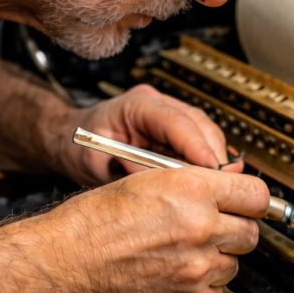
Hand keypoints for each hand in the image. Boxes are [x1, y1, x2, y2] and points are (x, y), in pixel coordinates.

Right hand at [18, 167, 267, 292]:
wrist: (67, 264)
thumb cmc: (94, 222)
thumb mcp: (148, 180)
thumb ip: (194, 184)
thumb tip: (225, 190)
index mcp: (192, 191)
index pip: (257, 195)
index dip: (251, 200)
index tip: (246, 204)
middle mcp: (201, 228)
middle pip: (251, 232)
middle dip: (235, 229)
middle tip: (213, 227)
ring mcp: (197, 267)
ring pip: (235, 264)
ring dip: (218, 258)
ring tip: (186, 251)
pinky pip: (218, 292)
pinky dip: (205, 285)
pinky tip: (179, 272)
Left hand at [58, 84, 239, 185]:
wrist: (70, 140)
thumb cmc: (80, 148)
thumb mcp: (99, 164)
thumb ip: (132, 172)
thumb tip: (166, 185)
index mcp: (134, 104)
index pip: (176, 121)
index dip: (197, 147)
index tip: (211, 170)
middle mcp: (155, 104)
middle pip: (199, 125)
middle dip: (213, 156)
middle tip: (223, 185)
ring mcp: (167, 114)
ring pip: (205, 133)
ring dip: (213, 161)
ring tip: (218, 187)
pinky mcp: (173, 130)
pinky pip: (199, 143)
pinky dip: (205, 163)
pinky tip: (208, 183)